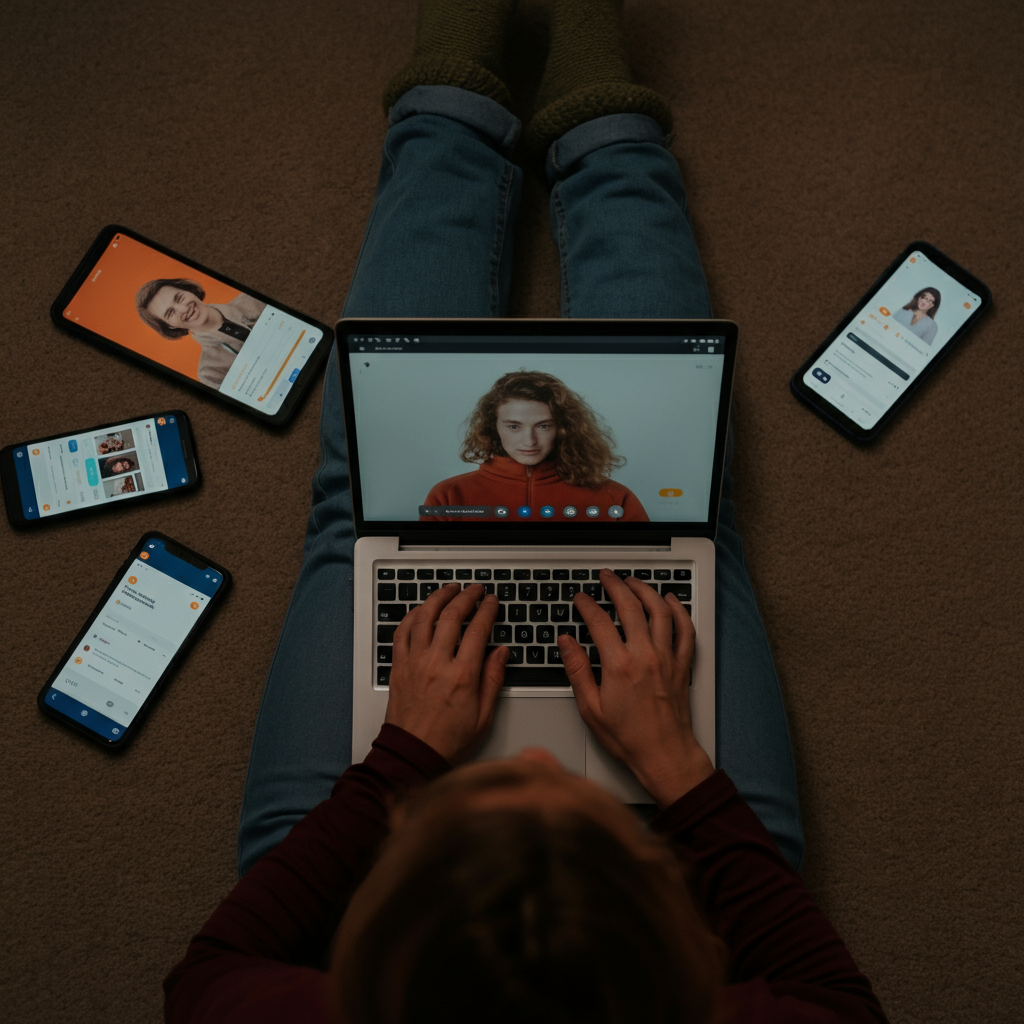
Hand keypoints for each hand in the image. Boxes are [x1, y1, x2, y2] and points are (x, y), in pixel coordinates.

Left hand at [385, 583, 508, 763]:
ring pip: (425, 617)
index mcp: (462, 676)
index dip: (487, 610)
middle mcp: (437, 664)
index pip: (478, 629)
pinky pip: (402, 632)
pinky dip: (413, 615)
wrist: (412, 755)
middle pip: (452, 616)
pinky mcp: (399, 667)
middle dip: (466, 596)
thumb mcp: (484, 715)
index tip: (491, 602)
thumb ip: (493, 679)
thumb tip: (501, 652)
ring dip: (438, 597)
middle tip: (474, 590)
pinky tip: (422, 610)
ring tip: (449, 589)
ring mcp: (415, 663)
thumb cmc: (447, 741)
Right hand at [558, 569, 713, 806]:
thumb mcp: (590, 708)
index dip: (587, 605)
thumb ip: (577, 670)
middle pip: (630, 606)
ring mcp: (667, 658)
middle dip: (615, 586)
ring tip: (633, 581)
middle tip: (605, 577)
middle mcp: (645, 656)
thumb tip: (567, 643)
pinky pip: (684, 630)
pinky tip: (670, 601)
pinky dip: (678, 610)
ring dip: (645, 590)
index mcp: (619, 666)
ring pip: (659, 611)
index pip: (599, 622)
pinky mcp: (682, 665)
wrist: (665, 755)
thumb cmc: (629, 738)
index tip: (580, 599)